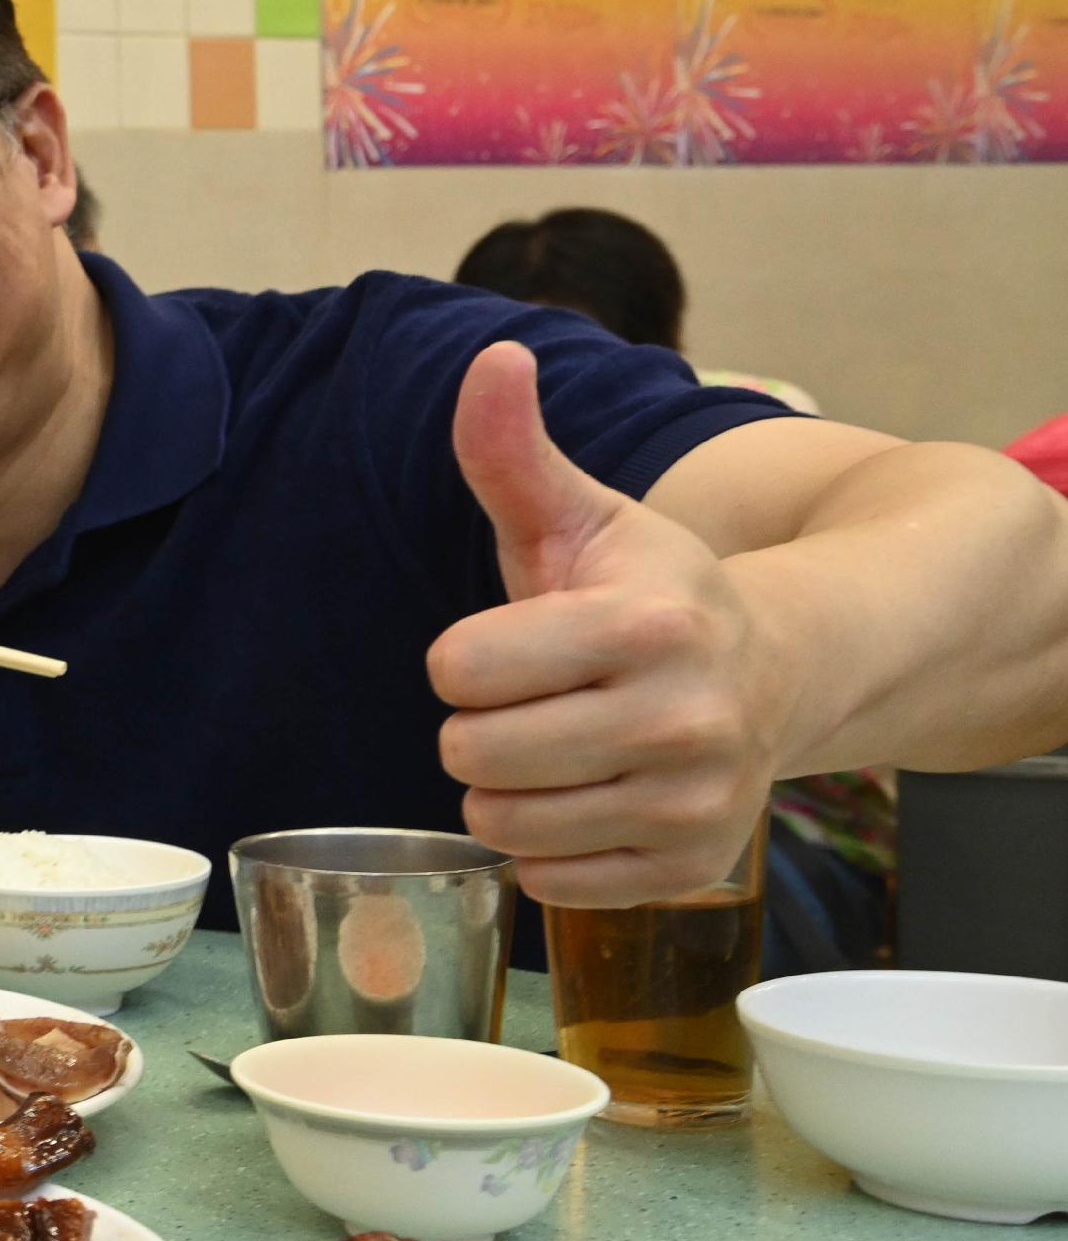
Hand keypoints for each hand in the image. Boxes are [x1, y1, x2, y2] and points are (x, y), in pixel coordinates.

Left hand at [430, 341, 780, 904]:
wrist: (778, 671)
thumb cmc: (647, 592)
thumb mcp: (582, 518)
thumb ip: (513, 451)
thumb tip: (492, 357)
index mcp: (647, 625)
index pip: (462, 668)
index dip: (464, 657)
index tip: (510, 644)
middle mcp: (684, 719)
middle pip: (474, 755)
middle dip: (478, 726)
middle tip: (531, 702)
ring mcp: (695, 801)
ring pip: (504, 825)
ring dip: (504, 790)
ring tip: (556, 748)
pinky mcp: (690, 867)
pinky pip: (549, 883)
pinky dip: (547, 849)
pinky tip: (589, 798)